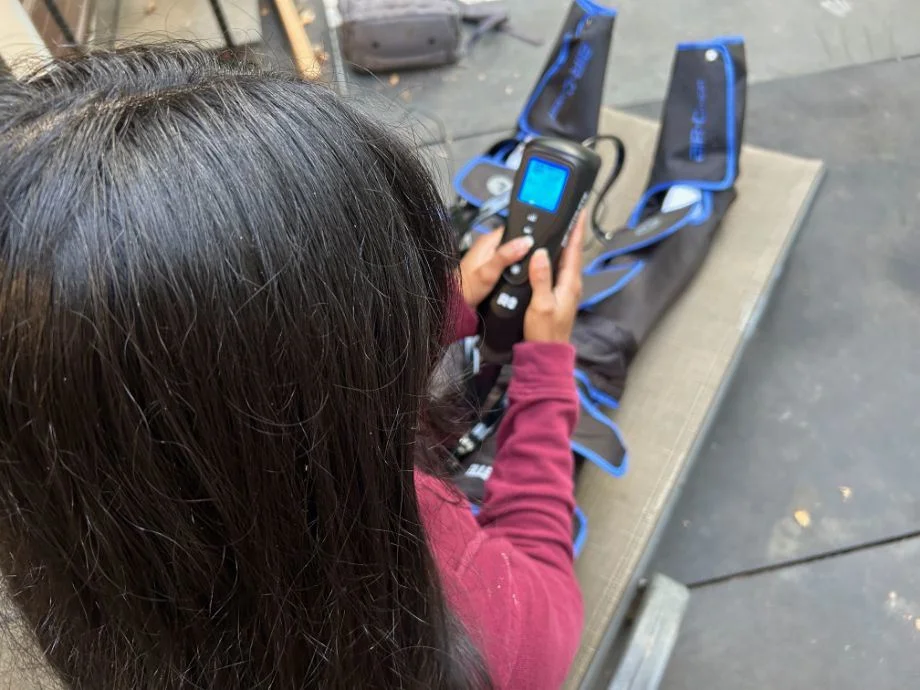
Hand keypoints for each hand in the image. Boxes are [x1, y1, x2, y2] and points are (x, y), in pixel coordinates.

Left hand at [458, 229, 533, 307]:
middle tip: (530, 264)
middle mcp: (489, 246)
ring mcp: (490, 257)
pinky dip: (514, 270)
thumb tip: (526, 242)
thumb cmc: (467, 287)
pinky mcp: (491, 268)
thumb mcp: (489, 272)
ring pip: (513, 254)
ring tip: (523, 272)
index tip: (536, 246)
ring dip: (520, 262)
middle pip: (514, 242)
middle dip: (525, 251)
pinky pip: (508, 264)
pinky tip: (515, 278)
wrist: (457, 303)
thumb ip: (506, 255)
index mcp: (488, 241)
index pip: (513, 228)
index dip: (526, 235)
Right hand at [524, 215, 583, 343]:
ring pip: (566, 262)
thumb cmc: (544, 332)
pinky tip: (548, 256)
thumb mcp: (540, 304)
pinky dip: (556, 259)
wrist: (546, 353)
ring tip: (559, 230)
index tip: (578, 213)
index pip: (574, 251)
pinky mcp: (560, 296)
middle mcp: (572, 285)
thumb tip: (540, 253)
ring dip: (564, 245)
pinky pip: (560, 271)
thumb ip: (541, 278)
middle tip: (568, 216)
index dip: (576, 231)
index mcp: (570, 283)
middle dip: (571, 234)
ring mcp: (567, 291)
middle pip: (572, 253)